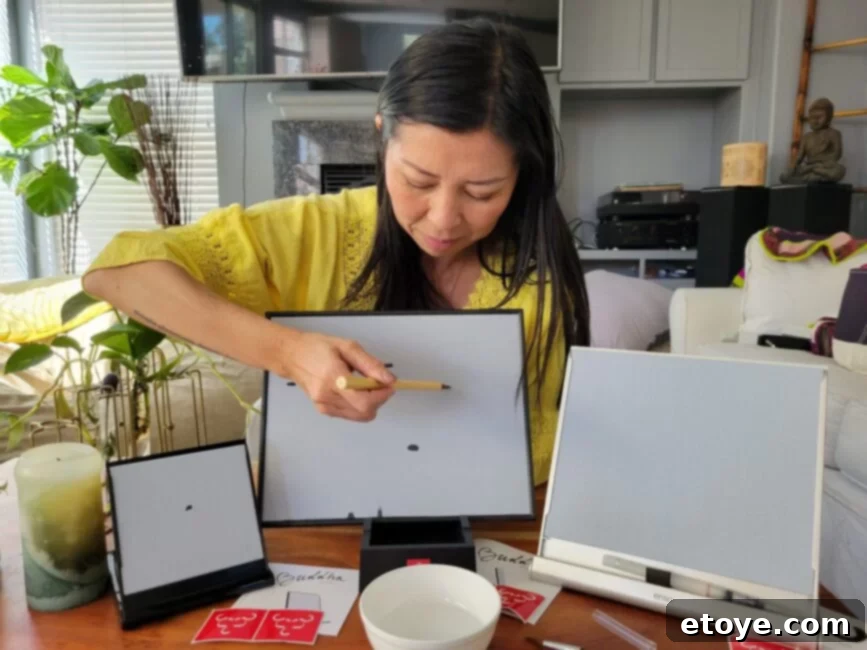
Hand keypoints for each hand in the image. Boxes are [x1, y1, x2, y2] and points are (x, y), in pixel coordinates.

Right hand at [280, 331, 394, 421]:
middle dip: (378, 399)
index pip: (364, 401)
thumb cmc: (318, 347)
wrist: (292, 356)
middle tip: (378, 383)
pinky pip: (350, 414)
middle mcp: (327, 396)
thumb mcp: (348, 347)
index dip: (382, 396)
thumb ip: (370, 364)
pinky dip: (359, 405)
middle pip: (364, 412)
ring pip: (360, 416)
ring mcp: (324, 406)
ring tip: (364, 384)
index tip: (389, 384)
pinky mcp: (323, 410)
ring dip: (370, 403)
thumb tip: (389, 379)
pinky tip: (354, 391)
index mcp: (333, 378)